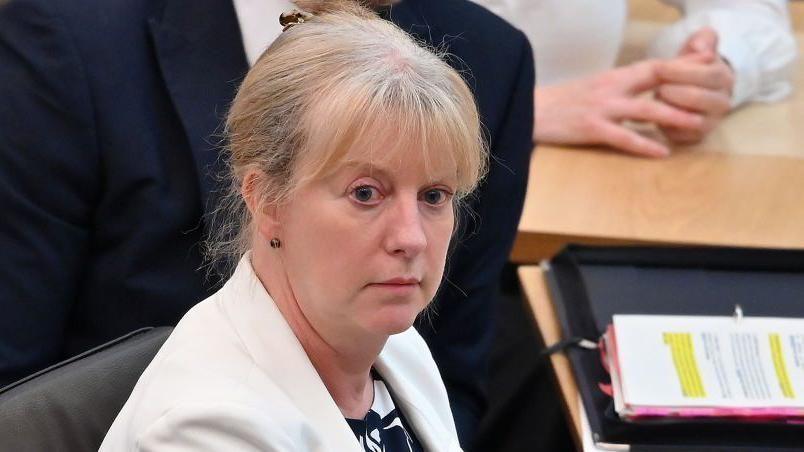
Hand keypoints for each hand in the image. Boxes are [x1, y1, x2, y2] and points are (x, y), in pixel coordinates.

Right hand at [534, 60, 703, 156]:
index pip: (656, 67)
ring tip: (697, 126)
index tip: (710, 68)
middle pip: (657, 82)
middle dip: (687, 88)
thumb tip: (647, 93)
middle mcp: (612, 88)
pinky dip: (644, 145)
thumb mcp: (595, 88)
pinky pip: (624, 137)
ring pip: (646, 110)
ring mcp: (602, 108)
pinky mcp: (591, 128)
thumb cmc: (563, 104)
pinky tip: (661, 152)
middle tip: (715, 96)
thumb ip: (622, 89)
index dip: (684, 67)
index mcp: (614, 77)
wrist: (530, 111)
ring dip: (674, 118)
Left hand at [655, 27, 734, 143]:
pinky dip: (667, 127)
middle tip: (656, 86)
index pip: (710, 75)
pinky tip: (654, 116)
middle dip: (674, 91)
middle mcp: (723, 103)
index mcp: (725, 78)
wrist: (691, 88)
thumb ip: (702, 40)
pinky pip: (682, 136)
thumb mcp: (698, 47)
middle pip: (700, 98)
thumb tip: (700, 47)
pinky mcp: (696, 137)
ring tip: (655, 98)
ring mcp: (711, 122)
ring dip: (670, 109)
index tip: (660, 67)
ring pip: (692, 120)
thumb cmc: (692, 66)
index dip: (682, 71)